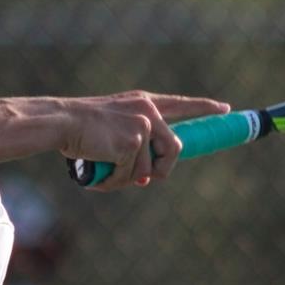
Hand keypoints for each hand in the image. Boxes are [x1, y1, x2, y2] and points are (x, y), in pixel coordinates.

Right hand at [59, 92, 228, 189]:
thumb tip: (147, 178)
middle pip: (175, 148)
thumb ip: (133, 145)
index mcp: (143, 103)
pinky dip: (114, 182)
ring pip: (150, 169)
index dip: (205, 108)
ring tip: (105, 174)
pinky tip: (99, 174)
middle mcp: (148, 111)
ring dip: (128, 179)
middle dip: (163, 170)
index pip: (182, 104)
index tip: (224, 109)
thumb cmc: (78, 127)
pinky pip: (132, 175)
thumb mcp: (111, 127)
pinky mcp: (133, 143)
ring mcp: (143, 126)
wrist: (60, 122)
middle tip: (146, 180)